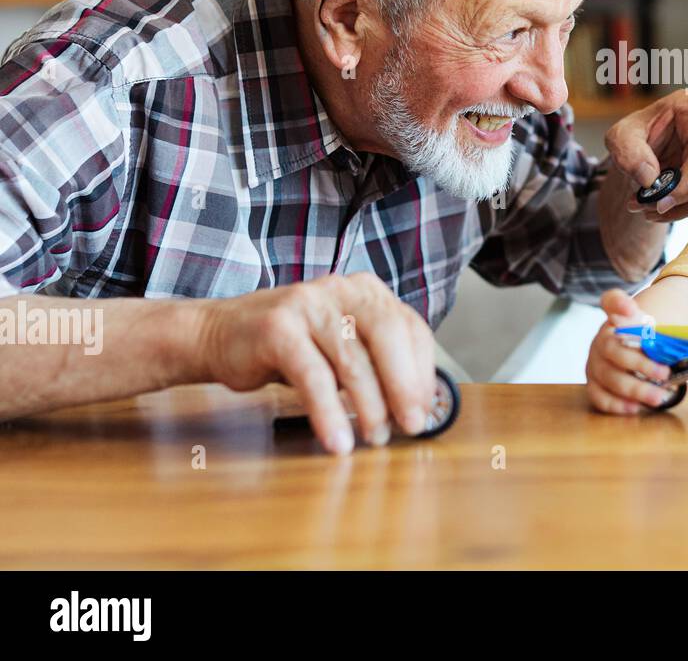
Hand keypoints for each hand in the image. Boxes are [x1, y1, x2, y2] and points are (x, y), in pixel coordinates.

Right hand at [196, 272, 437, 453]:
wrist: (219, 334)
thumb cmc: (291, 346)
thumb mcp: (341, 345)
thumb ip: (376, 362)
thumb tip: (418, 405)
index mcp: (366, 291)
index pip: (410, 328)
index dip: (422, 372)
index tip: (426, 410)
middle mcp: (342, 289)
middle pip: (388, 336)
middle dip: (404, 386)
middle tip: (411, 426)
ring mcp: (308, 304)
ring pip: (352, 360)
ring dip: (368, 406)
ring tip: (374, 439)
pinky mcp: (278, 328)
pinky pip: (312, 376)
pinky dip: (328, 412)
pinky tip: (337, 439)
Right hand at [585, 289, 675, 413]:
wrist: (631, 356)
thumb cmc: (646, 345)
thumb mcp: (658, 334)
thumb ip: (668, 331)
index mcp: (616, 320)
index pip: (612, 301)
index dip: (619, 303)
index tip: (631, 309)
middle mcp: (601, 340)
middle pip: (613, 350)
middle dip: (640, 364)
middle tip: (664, 374)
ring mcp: (594, 363)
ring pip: (608, 376)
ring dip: (634, 389)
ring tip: (657, 397)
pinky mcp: (593, 384)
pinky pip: (598, 395)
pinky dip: (615, 404)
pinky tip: (634, 407)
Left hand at [604, 91, 687, 222]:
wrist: (635, 159)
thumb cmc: (632, 138)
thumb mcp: (619, 138)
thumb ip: (629, 153)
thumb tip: (650, 180)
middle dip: (684, 187)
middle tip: (652, 204)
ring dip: (676, 204)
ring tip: (641, 206)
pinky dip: (678, 210)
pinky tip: (655, 210)